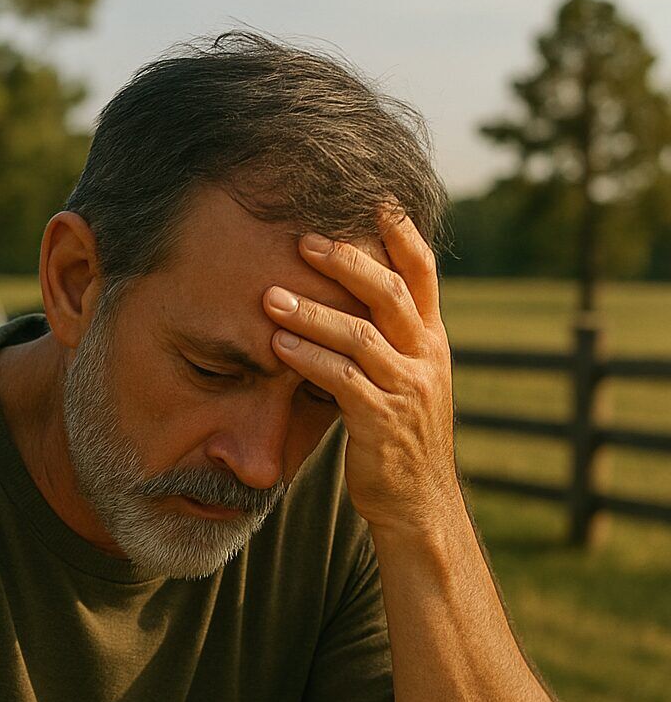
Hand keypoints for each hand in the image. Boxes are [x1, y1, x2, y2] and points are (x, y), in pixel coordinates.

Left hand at [263, 206, 461, 535]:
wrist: (417, 503)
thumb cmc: (398, 438)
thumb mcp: (405, 381)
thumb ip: (386, 341)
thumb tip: (348, 301)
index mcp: (431, 341)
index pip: (422, 274)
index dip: (401, 234)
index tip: (374, 199)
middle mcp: (426, 357)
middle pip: (390, 293)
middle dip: (346, 262)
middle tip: (301, 241)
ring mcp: (408, 388)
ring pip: (361, 335)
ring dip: (311, 312)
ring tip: (269, 297)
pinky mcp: (382, 421)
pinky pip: (342, 380)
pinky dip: (308, 358)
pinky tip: (276, 346)